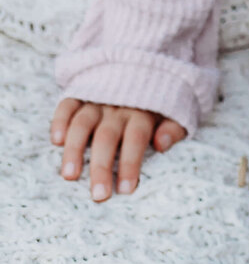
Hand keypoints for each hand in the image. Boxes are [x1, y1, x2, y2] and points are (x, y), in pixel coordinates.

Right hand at [50, 98, 186, 201]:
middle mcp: (118, 106)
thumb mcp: (176, 111)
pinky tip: (56, 141)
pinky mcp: (80, 94)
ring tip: (70, 176)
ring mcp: (96, 100)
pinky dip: (60, 120)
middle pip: (107, 137)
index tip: (125, 190)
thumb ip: (173, 128)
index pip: (136, 139)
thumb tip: (162, 144)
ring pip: (82, 124)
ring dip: (75, 149)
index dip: (130, 164)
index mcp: (142, 112)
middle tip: (98, 195)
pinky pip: (67, 105)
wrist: (144, 67)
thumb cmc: (158, 103)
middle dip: (101, 167)